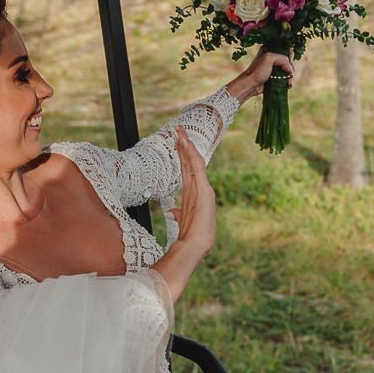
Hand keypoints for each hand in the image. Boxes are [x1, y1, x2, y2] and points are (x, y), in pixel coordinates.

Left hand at [165, 125, 216, 256]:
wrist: (195, 244)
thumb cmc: (192, 234)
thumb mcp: (182, 220)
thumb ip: (177, 213)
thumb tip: (169, 212)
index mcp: (192, 192)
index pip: (186, 168)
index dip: (182, 154)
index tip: (177, 141)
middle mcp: (198, 187)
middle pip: (189, 160)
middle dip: (183, 144)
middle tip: (178, 128)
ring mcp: (202, 187)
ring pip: (193, 161)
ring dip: (186, 145)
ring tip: (180, 131)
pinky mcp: (204, 190)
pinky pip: (197, 168)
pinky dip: (192, 155)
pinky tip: (187, 144)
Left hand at [225, 51, 294, 101]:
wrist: (251, 85)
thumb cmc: (256, 71)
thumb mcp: (268, 58)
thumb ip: (282, 58)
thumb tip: (290, 69)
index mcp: (269, 50)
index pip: (284, 49)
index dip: (289, 54)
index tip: (289, 60)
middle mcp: (273, 58)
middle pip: (288, 60)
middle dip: (291, 68)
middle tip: (290, 74)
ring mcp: (275, 68)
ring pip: (288, 70)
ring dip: (291, 76)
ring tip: (289, 82)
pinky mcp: (276, 77)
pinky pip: (286, 78)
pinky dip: (289, 81)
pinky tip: (288, 84)